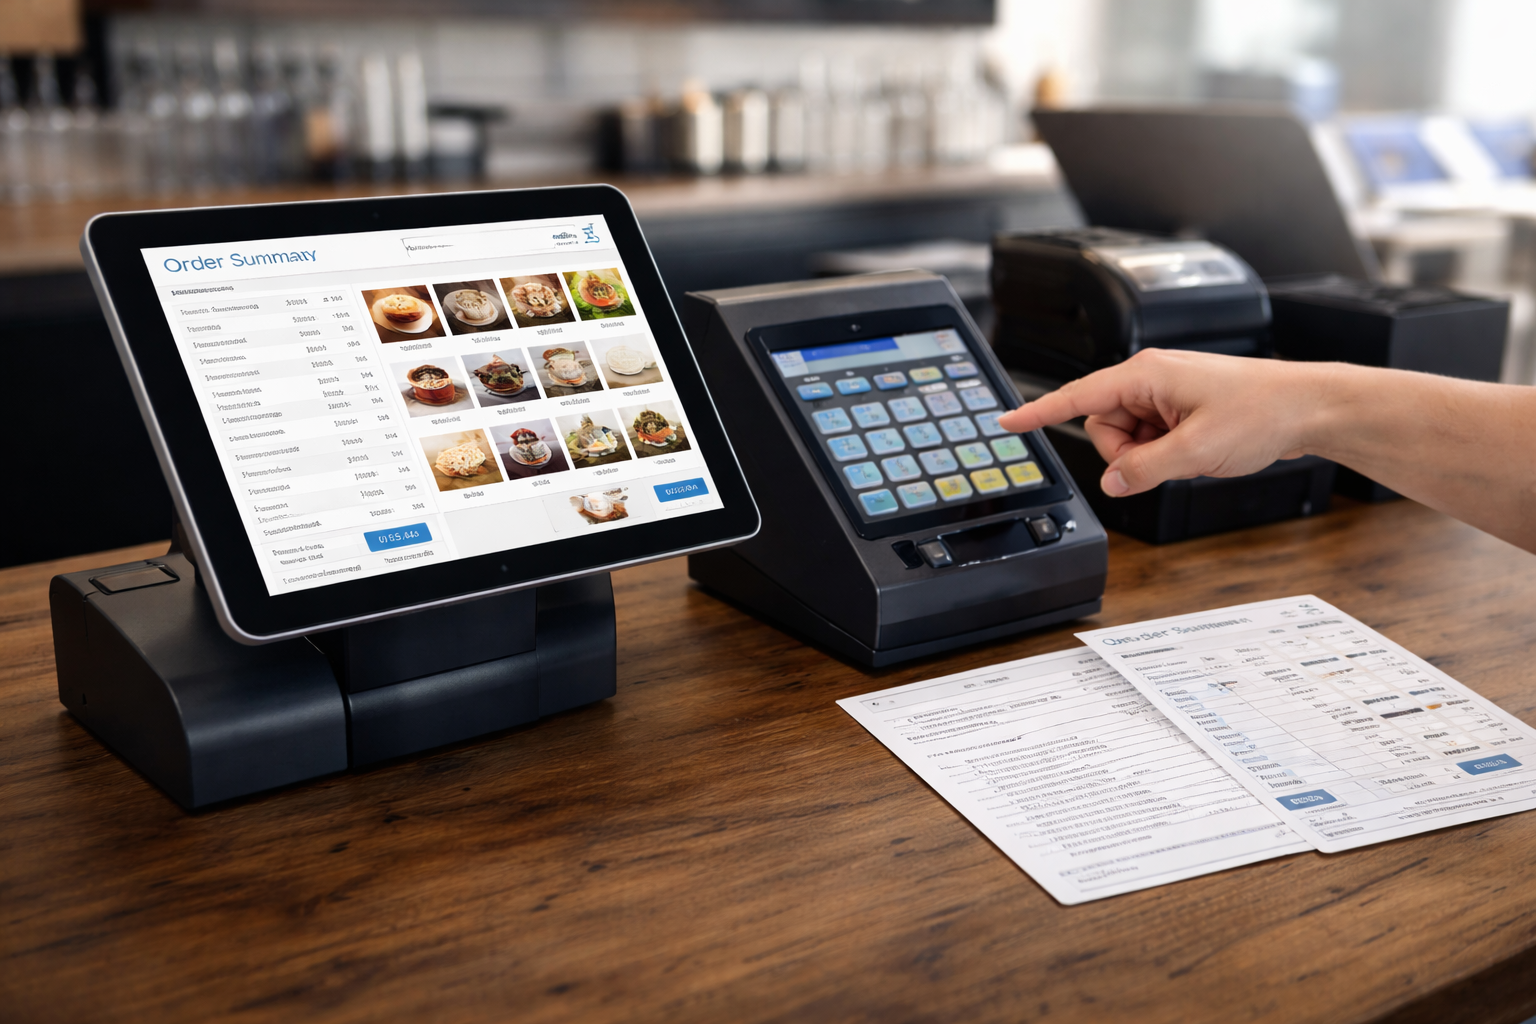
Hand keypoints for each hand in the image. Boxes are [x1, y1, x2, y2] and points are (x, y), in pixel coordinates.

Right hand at [996, 349, 1324, 496]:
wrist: (1309, 408)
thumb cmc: (1262, 412)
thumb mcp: (1195, 451)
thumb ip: (1143, 469)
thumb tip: (1111, 483)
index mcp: (1146, 375)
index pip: (1076, 396)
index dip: (1038, 411)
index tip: (1006, 421)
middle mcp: (1151, 379)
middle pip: (1103, 425)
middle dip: (1124, 452)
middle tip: (1165, 459)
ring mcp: (1167, 395)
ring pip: (1127, 437)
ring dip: (1148, 455)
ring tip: (1189, 454)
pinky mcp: (1181, 410)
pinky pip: (1151, 439)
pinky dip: (1165, 453)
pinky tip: (1196, 452)